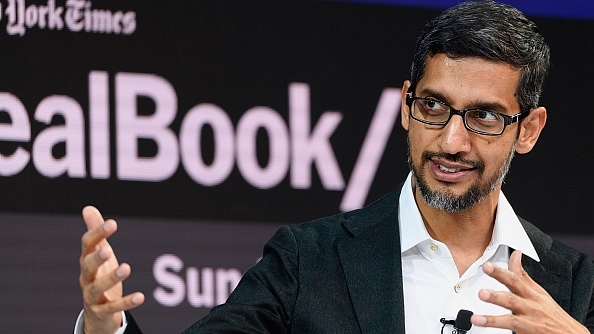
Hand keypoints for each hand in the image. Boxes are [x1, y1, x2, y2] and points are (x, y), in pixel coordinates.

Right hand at [79, 206, 144, 333]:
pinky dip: (126, 302)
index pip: (88, 245)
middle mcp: (86, 278)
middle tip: (108, 250)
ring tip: (126, 268)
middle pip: (87, 266)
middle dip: (97, 258)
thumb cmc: (99, 276)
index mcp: (86, 261)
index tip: (112, 223)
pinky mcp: (102, 311)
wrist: (96, 314)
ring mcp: (92, 296)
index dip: (98, 233)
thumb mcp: (99, 255)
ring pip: (97, 287)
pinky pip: (114, 307)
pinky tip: (141, 296)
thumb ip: (96, 234)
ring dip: (111, 278)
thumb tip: (88, 208)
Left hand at [471, 250, 587, 333]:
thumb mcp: (538, 291)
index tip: (487, 266)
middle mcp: (530, 307)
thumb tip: (515, 254)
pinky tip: (485, 329)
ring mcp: (529, 323)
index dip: (500, 273)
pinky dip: (500, 331)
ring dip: (493, 319)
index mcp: (531, 294)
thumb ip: (522, 274)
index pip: (514, 280)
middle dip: (496, 296)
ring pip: (511, 320)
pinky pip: (513, 333)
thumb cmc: (550, 312)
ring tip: (477, 318)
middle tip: (481, 293)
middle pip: (512, 300)